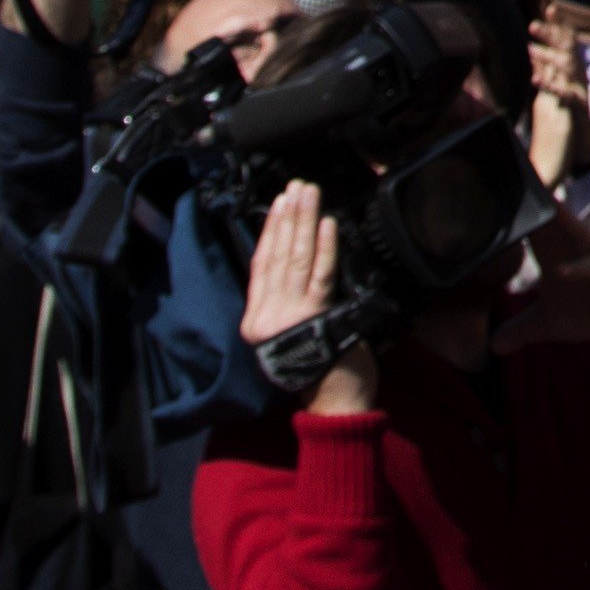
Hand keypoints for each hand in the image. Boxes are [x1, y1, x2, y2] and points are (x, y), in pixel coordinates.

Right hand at [240, 179, 375, 412]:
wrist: (333, 401)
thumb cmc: (317, 367)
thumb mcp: (288, 335)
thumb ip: (284, 303)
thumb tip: (291, 260)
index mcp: (256, 322)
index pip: (261, 266)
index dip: (269, 232)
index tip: (278, 204)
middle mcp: (267, 318)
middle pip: (278, 257)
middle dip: (288, 217)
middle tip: (295, 187)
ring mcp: (290, 316)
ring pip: (297, 259)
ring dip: (304, 222)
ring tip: (308, 195)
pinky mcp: (317, 316)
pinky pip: (321, 274)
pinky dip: (325, 246)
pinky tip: (327, 223)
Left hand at [492, 199, 589, 358]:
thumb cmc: (588, 313)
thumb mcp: (548, 325)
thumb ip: (520, 329)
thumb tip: (493, 346)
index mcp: (552, 253)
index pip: (527, 226)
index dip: (509, 211)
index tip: (485, 193)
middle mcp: (572, 247)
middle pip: (547, 219)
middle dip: (529, 201)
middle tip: (507, 179)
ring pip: (574, 231)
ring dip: (556, 219)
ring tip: (534, 207)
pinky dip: (579, 268)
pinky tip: (560, 271)